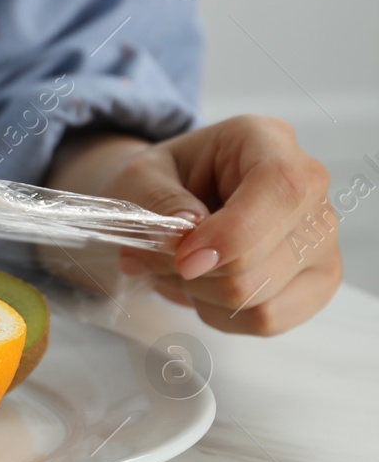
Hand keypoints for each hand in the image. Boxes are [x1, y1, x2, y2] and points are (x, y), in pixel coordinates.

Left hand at [52, 118, 340, 334]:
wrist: (170, 200)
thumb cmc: (160, 182)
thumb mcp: (140, 178)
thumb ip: (157, 203)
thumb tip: (182, 240)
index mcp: (267, 141)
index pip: (280, 188)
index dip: (233, 233)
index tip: (184, 259)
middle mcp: (310, 187)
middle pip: (265, 259)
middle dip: (196, 272)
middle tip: (160, 255)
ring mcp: (321, 238)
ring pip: (263, 298)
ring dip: (203, 294)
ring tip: (181, 268)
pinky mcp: (317, 281)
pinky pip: (269, 320)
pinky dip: (220, 314)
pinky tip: (204, 287)